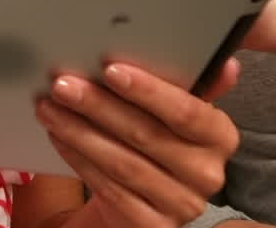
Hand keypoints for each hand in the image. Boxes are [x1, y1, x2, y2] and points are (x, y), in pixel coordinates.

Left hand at [35, 61, 240, 227]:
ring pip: (122, 163)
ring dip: (79, 131)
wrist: (148, 197)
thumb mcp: (173, 110)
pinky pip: (109, 188)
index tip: (110, 69)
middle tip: (62, 84)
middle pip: (146, 134)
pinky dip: (79, 159)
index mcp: (219, 137)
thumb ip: (189, 83)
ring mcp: (181, 204)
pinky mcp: (151, 226)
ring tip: (50, 108)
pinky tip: (59, 137)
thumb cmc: (158, 140)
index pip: (187, 110)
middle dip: (98, 105)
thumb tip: (225, 63)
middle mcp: (207, 174)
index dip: (148, 90)